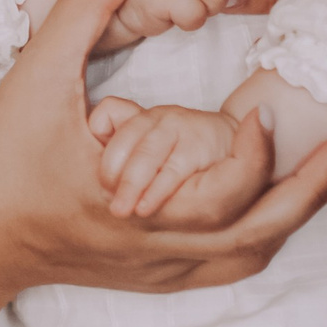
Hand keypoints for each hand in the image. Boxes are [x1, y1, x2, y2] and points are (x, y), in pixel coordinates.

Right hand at [0, 0, 326, 315]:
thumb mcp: (36, 73)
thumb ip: (86, 2)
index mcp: (129, 204)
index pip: (220, 197)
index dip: (254, 155)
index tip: (262, 109)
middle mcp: (154, 247)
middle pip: (258, 236)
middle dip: (308, 189)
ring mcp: (159, 268)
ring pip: (250, 255)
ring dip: (294, 213)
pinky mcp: (158, 275)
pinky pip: (228, 264)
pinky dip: (262, 232)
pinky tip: (281, 197)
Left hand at [87, 93, 243, 217]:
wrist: (234, 141)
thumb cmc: (181, 148)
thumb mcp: (148, 143)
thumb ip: (120, 149)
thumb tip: (92, 177)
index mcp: (139, 116)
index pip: (107, 116)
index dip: (100, 148)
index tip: (96, 181)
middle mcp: (157, 117)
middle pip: (125, 139)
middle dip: (109, 172)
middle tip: (105, 202)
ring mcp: (179, 128)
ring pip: (146, 153)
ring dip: (130, 184)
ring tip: (119, 210)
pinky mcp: (198, 147)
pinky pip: (173, 170)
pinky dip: (157, 190)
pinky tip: (145, 208)